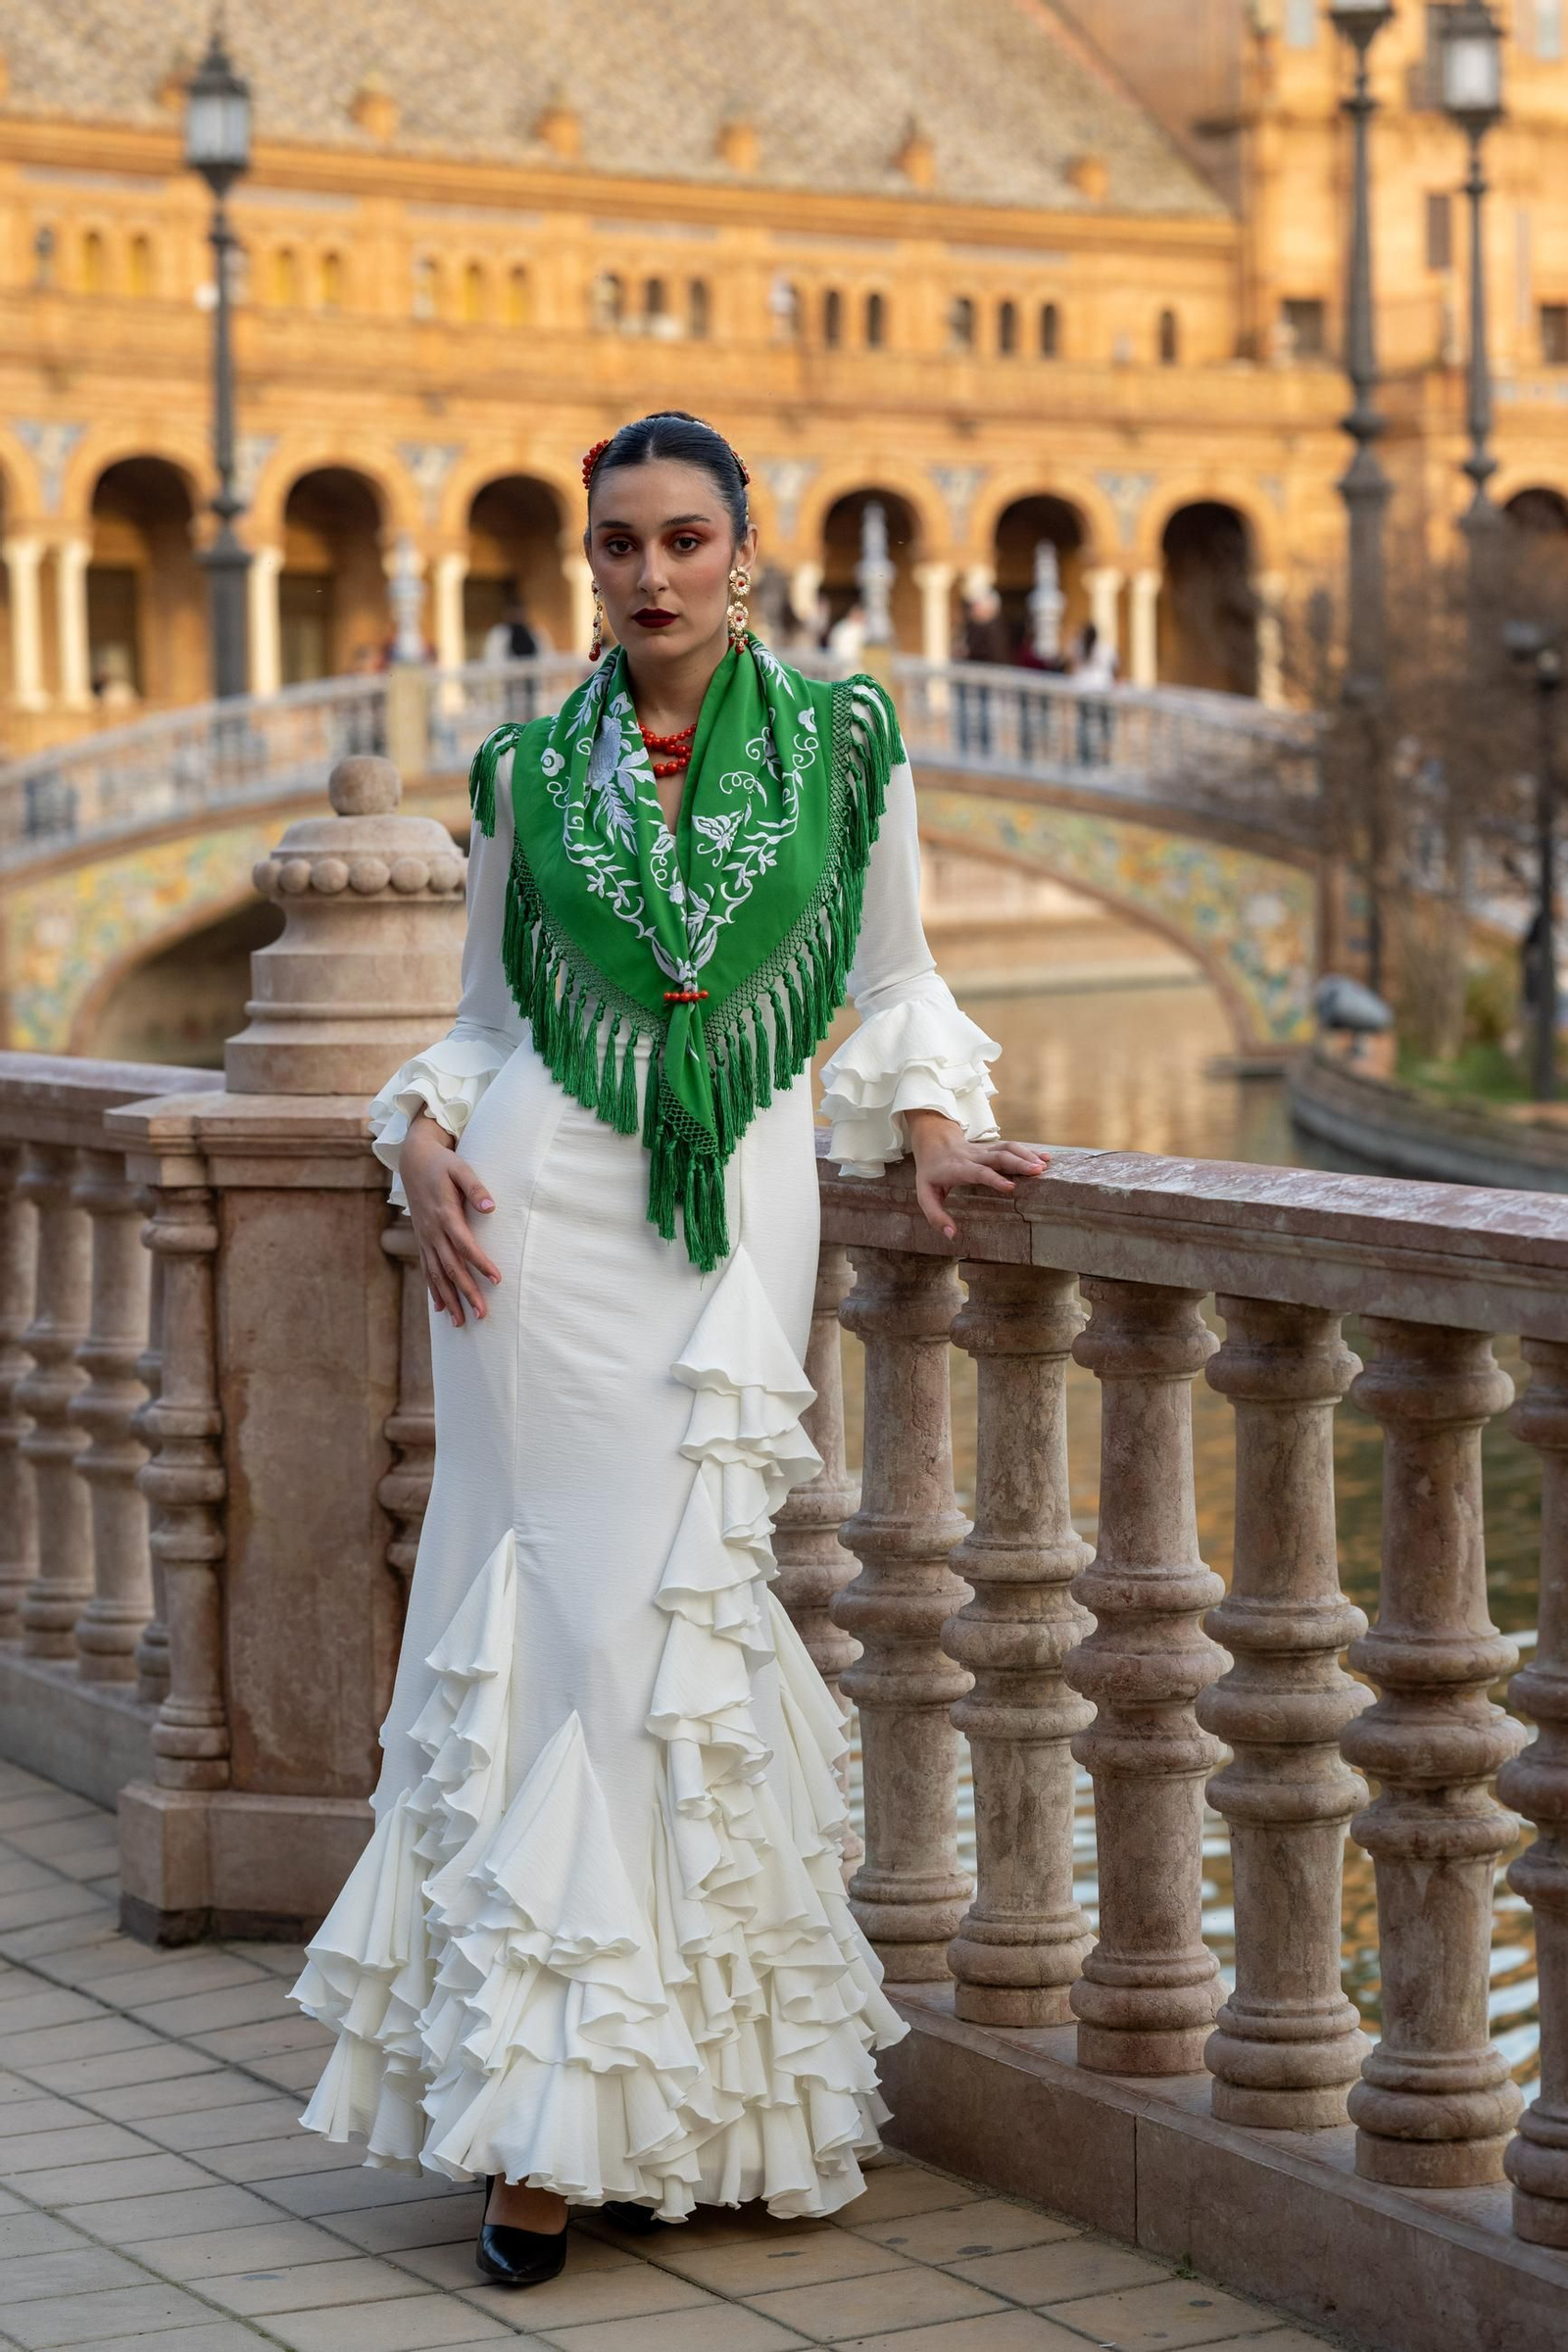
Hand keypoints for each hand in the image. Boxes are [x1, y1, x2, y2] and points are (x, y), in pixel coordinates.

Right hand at [400, 1109, 500, 1326]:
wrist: (413, 1160)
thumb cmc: (441, 1164)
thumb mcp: (460, 1168)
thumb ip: (475, 1188)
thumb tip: (491, 1207)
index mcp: (444, 1215)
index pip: (465, 1245)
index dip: (480, 1263)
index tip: (497, 1280)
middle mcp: (432, 1231)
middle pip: (451, 1267)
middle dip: (466, 1292)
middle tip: (481, 1314)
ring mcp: (425, 1238)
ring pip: (437, 1274)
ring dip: (449, 1299)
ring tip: (462, 1322)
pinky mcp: (422, 1240)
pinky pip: (427, 1270)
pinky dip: (434, 1290)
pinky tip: (441, 1309)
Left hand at [904, 1109, 1049, 1243]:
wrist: (933, 1141)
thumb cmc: (931, 1173)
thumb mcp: (925, 1195)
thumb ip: (936, 1216)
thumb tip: (951, 1235)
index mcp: (958, 1169)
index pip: (978, 1172)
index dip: (994, 1179)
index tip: (1011, 1187)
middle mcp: (973, 1157)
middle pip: (998, 1156)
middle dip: (1019, 1163)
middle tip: (1038, 1172)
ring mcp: (984, 1150)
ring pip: (1007, 1148)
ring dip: (1027, 1155)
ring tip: (1044, 1166)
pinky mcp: (991, 1148)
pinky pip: (1011, 1147)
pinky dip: (1029, 1151)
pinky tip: (1044, 1157)